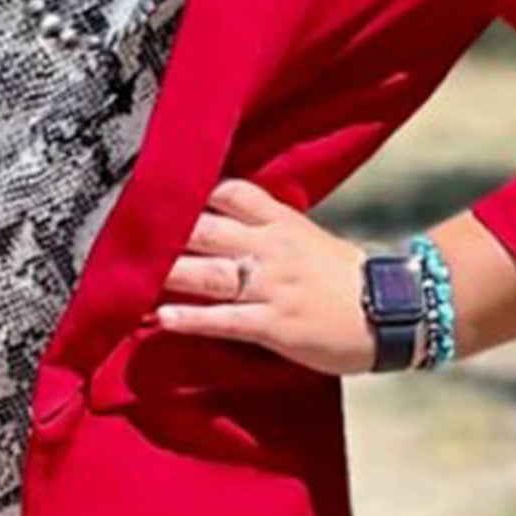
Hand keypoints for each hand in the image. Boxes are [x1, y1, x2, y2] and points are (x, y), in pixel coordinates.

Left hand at [148, 177, 375, 377]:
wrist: (390, 312)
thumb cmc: (342, 277)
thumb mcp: (306, 238)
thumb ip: (266, 226)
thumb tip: (218, 221)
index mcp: (281, 222)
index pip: (231, 192)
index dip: (193, 190)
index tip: (155, 192)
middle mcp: (272, 248)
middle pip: (208, 230)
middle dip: (166, 233)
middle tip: (124, 234)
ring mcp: (272, 285)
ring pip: (210, 274)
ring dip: (168, 274)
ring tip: (131, 276)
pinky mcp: (275, 324)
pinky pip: (225, 319)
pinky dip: (192, 319)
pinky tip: (162, 319)